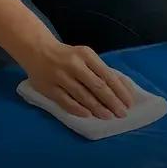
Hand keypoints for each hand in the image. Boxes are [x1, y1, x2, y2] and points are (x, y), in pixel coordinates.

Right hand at [20, 41, 134, 118]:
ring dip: (98, 108)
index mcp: (87, 55)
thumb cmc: (68, 56)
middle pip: (97, 86)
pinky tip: (89, 115)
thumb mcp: (85, 56)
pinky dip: (78, 109)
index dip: (119, 90)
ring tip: (109, 116)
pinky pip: (66, 101)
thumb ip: (100, 70)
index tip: (129, 102)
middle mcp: (75, 65)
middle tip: (122, 113)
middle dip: (112, 101)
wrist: (38, 50)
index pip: (107, 75)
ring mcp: (61, 77)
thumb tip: (121, 88)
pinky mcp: (49, 88)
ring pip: (83, 95)